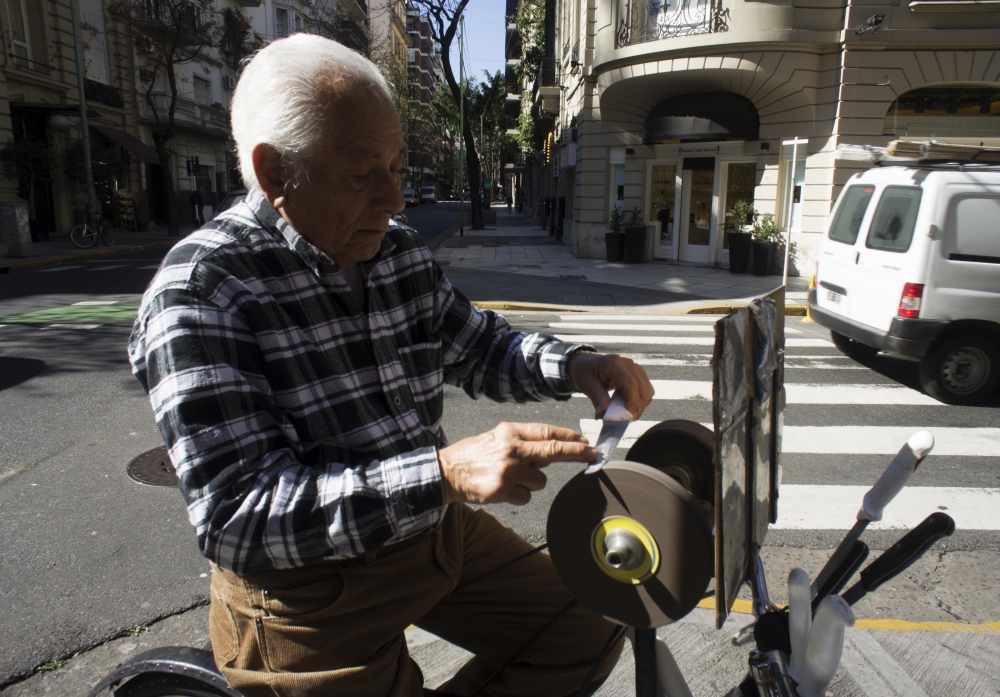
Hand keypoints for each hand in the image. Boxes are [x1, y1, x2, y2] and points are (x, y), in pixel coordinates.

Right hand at [438, 423, 597, 504]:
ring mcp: (508, 471)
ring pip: (540, 481)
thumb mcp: (498, 437)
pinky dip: (518, 495)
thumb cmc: (474, 454)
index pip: (547, 432)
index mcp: (510, 432)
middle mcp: (511, 449)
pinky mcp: (502, 490)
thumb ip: (524, 441)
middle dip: (577, 452)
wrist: (446, 472)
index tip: (585, 441)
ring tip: (508, 477)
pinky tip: (502, 488)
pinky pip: (526, 496)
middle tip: (593, 454)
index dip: (569, 437)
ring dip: (530, 482)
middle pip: (553, 451)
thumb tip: (552, 451)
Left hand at [568, 352, 654, 419]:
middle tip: (625, 421)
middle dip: (636, 408)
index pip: (630, 384)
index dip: (632, 402)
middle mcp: (628, 364)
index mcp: (613, 363)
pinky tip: (629, 407)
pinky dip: (640, 402)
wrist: (587, 364)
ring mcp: (636, 368)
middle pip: (642, 390)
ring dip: (640, 407)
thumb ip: (597, 399)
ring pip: (648, 392)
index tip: (628, 417)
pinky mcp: (640, 374)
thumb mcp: (587, 385)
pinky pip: (647, 391)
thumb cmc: (585, 373)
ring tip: (625, 415)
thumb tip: (604, 415)